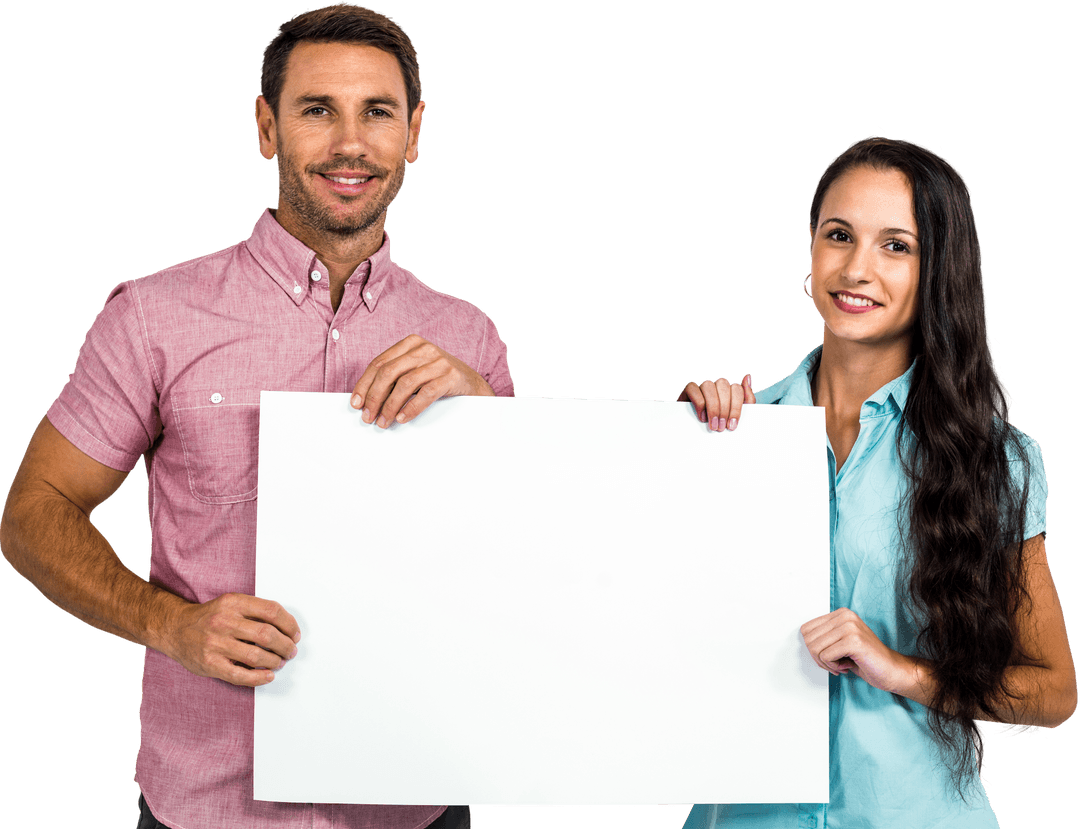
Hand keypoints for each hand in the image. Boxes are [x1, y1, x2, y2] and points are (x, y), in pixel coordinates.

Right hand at [162, 593, 300, 686]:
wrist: (175, 628)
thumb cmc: (209, 618)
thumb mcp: (231, 603)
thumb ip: (255, 611)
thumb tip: (286, 628)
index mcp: (233, 603)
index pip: (272, 611)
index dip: (289, 624)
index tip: (295, 634)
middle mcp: (224, 621)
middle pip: (267, 634)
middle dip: (286, 645)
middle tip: (291, 651)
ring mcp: (215, 644)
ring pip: (256, 656)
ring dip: (275, 661)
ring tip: (280, 662)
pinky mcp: (210, 664)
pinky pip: (240, 675)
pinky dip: (259, 678)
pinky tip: (268, 675)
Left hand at [350, 335, 493, 426]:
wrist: (472, 385)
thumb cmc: (438, 379)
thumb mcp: (415, 371)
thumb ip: (394, 377)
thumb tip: (366, 399)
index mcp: (411, 343)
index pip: (379, 363)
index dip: (364, 384)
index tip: (356, 403)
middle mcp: (424, 348)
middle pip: (389, 372)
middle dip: (374, 397)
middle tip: (368, 417)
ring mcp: (439, 361)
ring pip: (405, 384)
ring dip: (390, 406)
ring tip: (383, 422)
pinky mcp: (451, 376)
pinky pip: (425, 393)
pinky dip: (411, 408)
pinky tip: (402, 418)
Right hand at [677, 374, 754, 430]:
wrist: (697, 437)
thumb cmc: (720, 425)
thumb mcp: (737, 416)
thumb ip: (747, 399)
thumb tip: (747, 377)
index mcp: (729, 390)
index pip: (737, 388)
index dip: (736, 407)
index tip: (732, 425)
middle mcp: (716, 386)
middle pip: (723, 384)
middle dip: (724, 408)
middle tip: (721, 427)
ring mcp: (702, 387)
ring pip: (708, 385)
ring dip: (713, 407)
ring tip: (713, 424)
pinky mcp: (688, 390)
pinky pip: (693, 388)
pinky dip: (699, 404)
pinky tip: (702, 417)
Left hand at [800, 608, 912, 693]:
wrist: (892, 670)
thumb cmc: (866, 659)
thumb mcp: (840, 642)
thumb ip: (824, 636)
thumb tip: (804, 639)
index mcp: (841, 614)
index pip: (806, 629)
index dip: (814, 648)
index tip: (829, 655)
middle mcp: (845, 616)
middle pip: (808, 640)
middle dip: (818, 657)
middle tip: (835, 663)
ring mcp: (849, 627)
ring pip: (815, 649)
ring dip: (827, 664)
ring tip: (842, 664)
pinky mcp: (853, 641)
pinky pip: (826, 657)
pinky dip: (833, 667)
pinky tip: (848, 665)